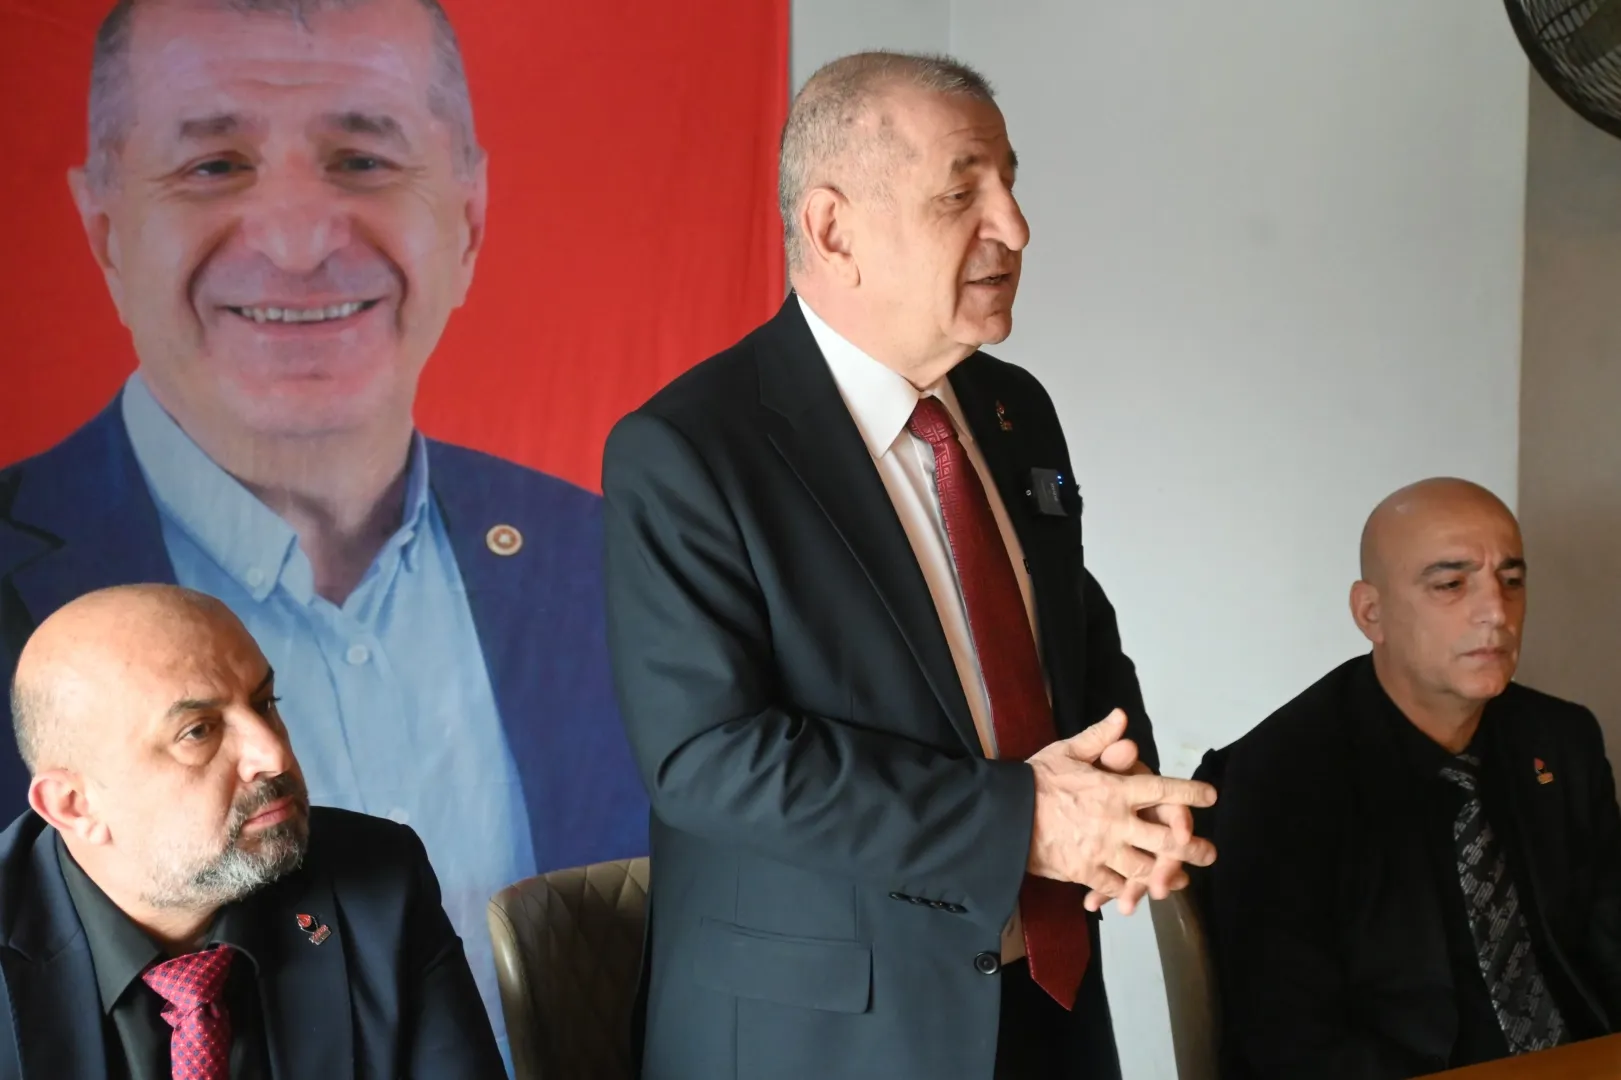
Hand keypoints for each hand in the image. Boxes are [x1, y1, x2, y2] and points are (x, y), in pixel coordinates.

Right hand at [1025, 710, 1215, 910]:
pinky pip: (1115, 886)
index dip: (1190, 793)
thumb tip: (1123, 717)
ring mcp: (1102, 851)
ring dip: (1165, 875)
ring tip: (1178, 880)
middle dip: (1191, 846)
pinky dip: (1126, 891)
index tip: (1210, 796)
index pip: (1163, 790)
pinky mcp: (1085, 872)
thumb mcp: (1066, 752)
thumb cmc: (1035, 780)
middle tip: (1208, 852)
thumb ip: (1098, 738)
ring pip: (1145, 868)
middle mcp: (1116, 822)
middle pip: (1165, 839)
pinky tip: (1135, 894)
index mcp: (1115, 790)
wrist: (1004, 817)